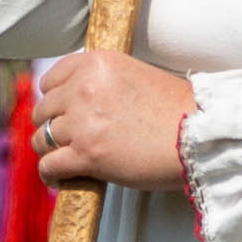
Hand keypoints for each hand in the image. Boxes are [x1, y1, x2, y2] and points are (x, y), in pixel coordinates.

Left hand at [33, 47, 192, 191]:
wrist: (200, 136)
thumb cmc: (177, 110)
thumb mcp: (135, 77)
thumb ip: (102, 83)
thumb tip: (76, 101)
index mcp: (97, 63)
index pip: (51, 80)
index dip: (55, 99)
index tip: (62, 112)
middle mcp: (84, 88)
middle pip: (43, 110)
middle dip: (52, 126)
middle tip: (66, 140)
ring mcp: (82, 121)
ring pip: (41, 138)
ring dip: (50, 150)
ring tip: (62, 159)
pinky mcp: (86, 154)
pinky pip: (48, 165)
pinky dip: (50, 174)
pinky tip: (58, 178)